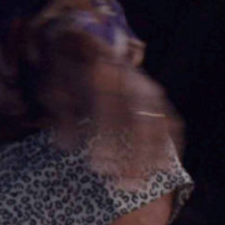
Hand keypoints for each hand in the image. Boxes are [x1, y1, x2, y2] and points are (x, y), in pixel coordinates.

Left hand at [40, 56, 179, 186]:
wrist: (83, 37)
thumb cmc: (65, 70)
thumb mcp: (53, 89)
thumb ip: (61, 116)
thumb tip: (65, 146)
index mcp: (101, 76)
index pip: (108, 112)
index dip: (105, 140)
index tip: (98, 167)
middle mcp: (129, 82)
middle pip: (139, 122)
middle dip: (135, 156)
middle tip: (125, 186)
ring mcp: (146, 88)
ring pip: (158, 124)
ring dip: (153, 155)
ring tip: (144, 183)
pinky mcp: (155, 96)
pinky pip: (171, 121)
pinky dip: (171, 144)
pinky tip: (165, 166)